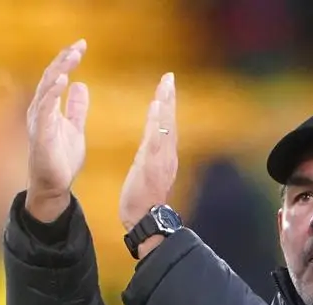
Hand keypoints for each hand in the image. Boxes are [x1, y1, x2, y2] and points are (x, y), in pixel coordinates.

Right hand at [25, 40, 89, 222]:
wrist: (55, 185)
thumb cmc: (61, 159)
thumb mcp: (75, 128)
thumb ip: (76, 108)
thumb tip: (81, 85)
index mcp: (48, 108)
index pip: (56, 77)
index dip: (67, 61)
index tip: (81, 46)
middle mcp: (40, 110)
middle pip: (50, 77)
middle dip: (64, 60)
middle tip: (79, 46)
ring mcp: (39, 121)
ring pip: (47, 89)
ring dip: (60, 71)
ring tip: (72, 57)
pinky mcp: (41, 133)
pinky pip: (45, 109)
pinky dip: (53, 93)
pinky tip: (63, 80)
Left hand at [119, 72, 177, 233]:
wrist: (145, 220)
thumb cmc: (142, 202)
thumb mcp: (146, 174)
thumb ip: (149, 157)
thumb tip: (150, 144)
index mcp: (164, 157)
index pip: (166, 126)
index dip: (167, 107)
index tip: (165, 87)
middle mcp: (167, 155)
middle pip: (169, 121)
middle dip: (170, 98)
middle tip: (169, 77)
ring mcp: (161, 159)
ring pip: (165, 126)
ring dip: (166, 104)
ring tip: (165, 84)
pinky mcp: (153, 163)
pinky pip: (156, 137)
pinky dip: (157, 120)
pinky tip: (156, 105)